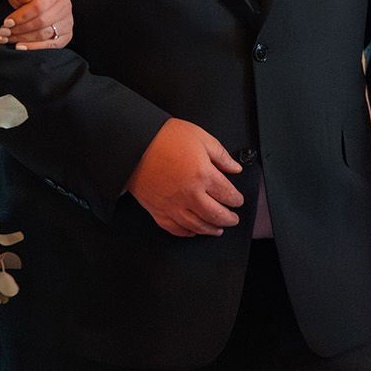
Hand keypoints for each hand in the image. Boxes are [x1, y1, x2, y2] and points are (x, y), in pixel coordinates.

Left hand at [0, 0, 73, 51]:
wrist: (39, 4)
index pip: (38, 6)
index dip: (21, 16)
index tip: (7, 22)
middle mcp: (64, 6)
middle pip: (41, 22)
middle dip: (20, 29)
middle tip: (4, 33)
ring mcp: (67, 22)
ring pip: (44, 34)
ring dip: (23, 38)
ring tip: (8, 38)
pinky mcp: (66, 36)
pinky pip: (50, 45)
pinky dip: (34, 47)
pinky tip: (20, 47)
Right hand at [126, 119, 243, 235]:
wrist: (133, 144)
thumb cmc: (162, 137)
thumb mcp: (200, 137)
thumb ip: (221, 154)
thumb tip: (234, 167)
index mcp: (203, 175)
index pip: (228, 195)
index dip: (236, 199)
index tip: (237, 200)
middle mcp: (190, 194)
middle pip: (216, 215)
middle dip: (229, 219)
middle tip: (233, 219)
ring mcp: (173, 205)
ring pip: (197, 226)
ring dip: (211, 230)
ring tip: (217, 229)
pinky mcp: (157, 210)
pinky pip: (174, 228)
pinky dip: (186, 233)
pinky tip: (192, 232)